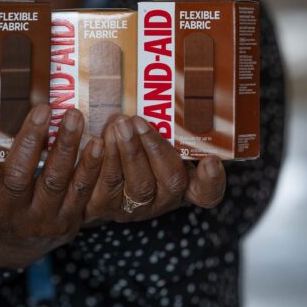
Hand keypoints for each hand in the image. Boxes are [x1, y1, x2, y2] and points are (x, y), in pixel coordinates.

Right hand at [0, 104, 103, 268]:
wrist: (13, 246)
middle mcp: (12, 219)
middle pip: (19, 181)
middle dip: (31, 142)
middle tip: (43, 109)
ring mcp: (43, 222)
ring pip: (57, 183)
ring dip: (68, 148)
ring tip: (74, 118)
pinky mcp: (70, 222)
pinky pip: (84, 192)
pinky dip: (91, 167)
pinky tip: (97, 143)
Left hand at [84, 115, 225, 224]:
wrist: (95, 164)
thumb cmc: (133, 140)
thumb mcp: (156, 133)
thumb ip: (171, 124)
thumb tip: (176, 99)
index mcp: (183, 185)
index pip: (207, 192)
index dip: (211, 181)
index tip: (211, 161)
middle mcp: (161, 201)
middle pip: (169, 183)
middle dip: (154, 149)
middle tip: (138, 121)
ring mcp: (132, 207)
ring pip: (135, 186)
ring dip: (126, 153)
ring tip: (118, 125)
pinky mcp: (102, 206)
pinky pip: (100, 187)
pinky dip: (97, 162)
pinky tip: (95, 140)